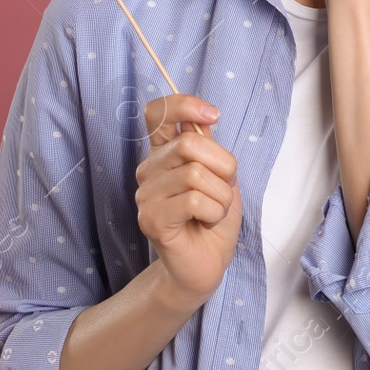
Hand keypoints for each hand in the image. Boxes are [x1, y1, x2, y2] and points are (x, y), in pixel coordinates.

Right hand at [134, 93, 242, 309]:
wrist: (206, 264)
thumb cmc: (214, 217)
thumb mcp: (221, 175)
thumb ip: (209, 147)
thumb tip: (204, 120)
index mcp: (163, 153)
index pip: (158, 112)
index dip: (185, 105)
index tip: (212, 116)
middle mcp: (149, 170)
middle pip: (189, 144)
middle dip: (222, 167)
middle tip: (223, 190)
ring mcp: (146, 195)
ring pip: (195, 175)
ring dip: (220, 196)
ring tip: (214, 211)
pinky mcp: (150, 219)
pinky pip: (193, 200)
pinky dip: (213, 211)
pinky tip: (207, 222)